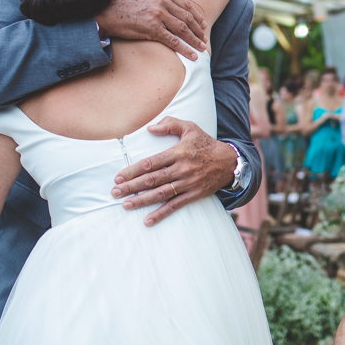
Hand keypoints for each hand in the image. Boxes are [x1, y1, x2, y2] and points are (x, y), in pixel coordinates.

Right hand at [96, 0, 207, 59]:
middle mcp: (162, 1)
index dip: (196, 16)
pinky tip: (193, 55)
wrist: (103, 10)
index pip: (185, 5)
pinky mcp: (152, 28)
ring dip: (195, 40)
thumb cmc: (120, 1)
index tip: (203, 24)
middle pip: (187, 17)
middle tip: (204, 38)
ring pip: (183, 29)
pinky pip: (174, 41)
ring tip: (201, 48)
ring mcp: (158, 14)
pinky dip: (185, 49)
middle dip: (198, 30)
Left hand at [111, 117, 236, 225]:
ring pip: (161, 194)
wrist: (229, 162)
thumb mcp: (190, 128)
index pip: (151, 163)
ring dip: (142, 200)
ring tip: (126, 205)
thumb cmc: (206, 144)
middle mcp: (182, 169)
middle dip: (132, 187)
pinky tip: (148, 220)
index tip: (119, 176)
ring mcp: (187, 183)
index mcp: (178, 153)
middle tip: (115, 192)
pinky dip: (161, 214)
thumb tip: (150, 128)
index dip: (133, 170)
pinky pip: (175, 206)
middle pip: (152, 180)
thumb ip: (170, 124)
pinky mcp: (193, 194)